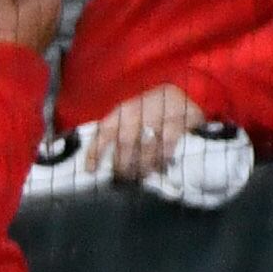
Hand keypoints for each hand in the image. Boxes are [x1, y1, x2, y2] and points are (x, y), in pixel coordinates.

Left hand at [81, 81, 197, 183]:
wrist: (182, 93)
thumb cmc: (152, 109)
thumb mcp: (131, 115)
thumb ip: (117, 133)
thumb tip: (101, 161)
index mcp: (123, 112)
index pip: (104, 131)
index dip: (95, 152)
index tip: (90, 170)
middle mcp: (138, 113)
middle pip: (125, 142)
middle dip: (122, 164)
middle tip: (122, 177)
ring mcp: (158, 117)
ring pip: (146, 146)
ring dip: (141, 166)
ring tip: (140, 175)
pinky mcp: (177, 123)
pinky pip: (167, 146)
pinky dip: (162, 159)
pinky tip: (159, 167)